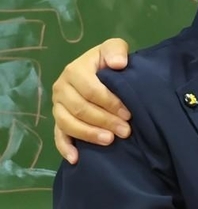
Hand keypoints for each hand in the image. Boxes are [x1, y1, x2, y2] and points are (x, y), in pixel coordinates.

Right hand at [52, 39, 131, 162]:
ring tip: (110, 141)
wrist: (101, 70)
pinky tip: (75, 159)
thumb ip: (116, 50)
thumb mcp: (114, 48)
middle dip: (104, 121)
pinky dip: (65, 148)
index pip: (91, 91)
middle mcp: (61, 88)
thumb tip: (118, 64)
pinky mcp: (58, 121)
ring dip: (89, 134)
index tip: (128, 113)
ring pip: (68, 124)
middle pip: (80, 109)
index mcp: (74, 71)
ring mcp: (57, 106)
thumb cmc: (108, 61)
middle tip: (125, 131)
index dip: (110, 103)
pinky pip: (58, 136)